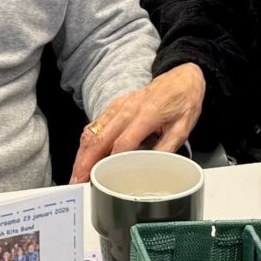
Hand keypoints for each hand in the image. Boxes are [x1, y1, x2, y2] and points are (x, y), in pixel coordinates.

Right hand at [70, 63, 205, 181]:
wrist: (182, 79)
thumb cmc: (183, 102)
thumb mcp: (183, 128)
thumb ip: (166, 149)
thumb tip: (153, 170)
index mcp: (148, 114)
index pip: (123, 142)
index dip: (111, 162)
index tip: (104, 178)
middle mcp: (128, 108)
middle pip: (100, 138)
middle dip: (86, 162)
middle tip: (79, 181)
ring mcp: (118, 106)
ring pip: (92, 131)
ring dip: (82, 154)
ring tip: (77, 174)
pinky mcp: (113, 106)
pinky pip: (94, 125)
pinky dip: (86, 143)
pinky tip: (82, 157)